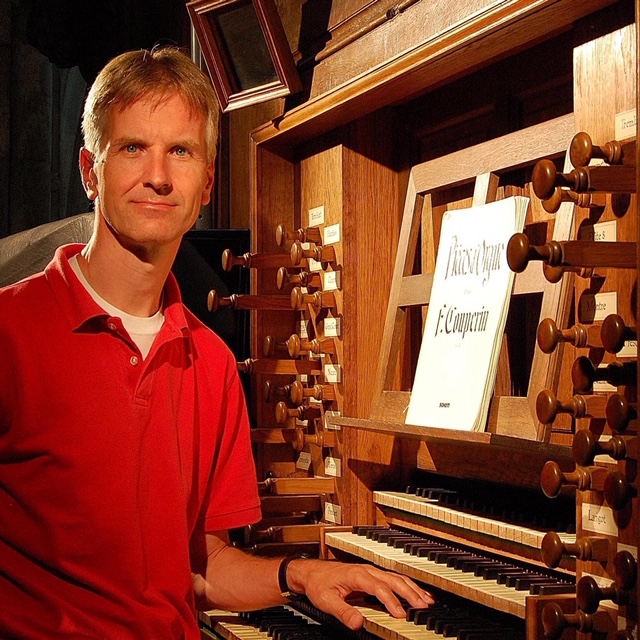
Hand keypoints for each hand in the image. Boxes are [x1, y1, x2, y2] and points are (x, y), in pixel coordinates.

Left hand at [287, 559, 433, 629]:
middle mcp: (366, 570)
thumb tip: (358, 623)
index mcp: (357, 575)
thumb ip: (343, 612)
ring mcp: (370, 571)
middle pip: (393, 579)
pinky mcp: (371, 575)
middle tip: (424, 607)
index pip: (379, 587)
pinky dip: (406, 585)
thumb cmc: (318, 584)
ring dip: (412, 588)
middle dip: (410, 592)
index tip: (401, 615)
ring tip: (426, 601)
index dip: (391, 601)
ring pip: (396, 577)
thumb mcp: (326, 601)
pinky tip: (416, 593)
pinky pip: (392, 579)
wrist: (311, 572)